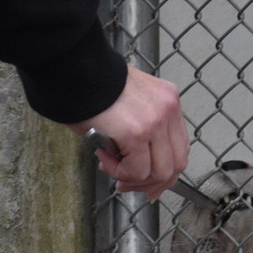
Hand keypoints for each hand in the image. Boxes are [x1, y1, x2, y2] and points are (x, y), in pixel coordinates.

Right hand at [69, 65, 189, 200]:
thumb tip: (138, 166)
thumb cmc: (91, 86)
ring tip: (109, 166)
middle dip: (151, 182)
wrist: (72, 69)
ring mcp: (157, 121)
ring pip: (159, 172)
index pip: (180, 148)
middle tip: (125, 184)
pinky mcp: (138, 132)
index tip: (147, 183)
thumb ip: (142, 131)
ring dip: (132, 177)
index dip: (164, 172)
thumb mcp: (129, 105)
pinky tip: (103, 160)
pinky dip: (120, 173)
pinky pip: (137, 170)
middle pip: (176, 164)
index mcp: (169, 101)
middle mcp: (169, 109)